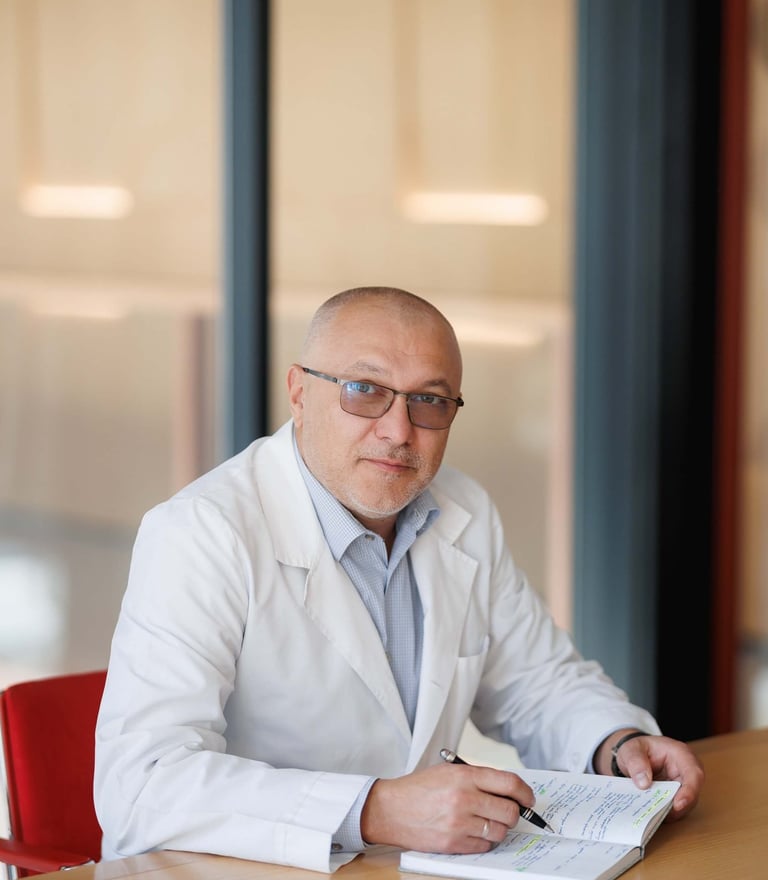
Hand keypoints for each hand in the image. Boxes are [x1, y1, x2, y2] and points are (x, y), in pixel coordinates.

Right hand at [360, 761, 535, 852]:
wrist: (391, 809)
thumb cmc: (419, 788)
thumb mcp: (448, 771)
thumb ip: (477, 777)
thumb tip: (508, 788)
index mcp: (465, 775)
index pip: (509, 782)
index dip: (524, 792)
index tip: (528, 798)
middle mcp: (464, 798)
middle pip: (510, 810)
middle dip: (513, 813)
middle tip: (506, 812)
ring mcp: (459, 822)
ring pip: (499, 831)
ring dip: (498, 828)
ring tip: (485, 822)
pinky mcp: (453, 843)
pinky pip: (484, 847)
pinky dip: (483, 841)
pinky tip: (472, 832)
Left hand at [596, 730, 703, 820]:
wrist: (632, 756)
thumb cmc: (636, 749)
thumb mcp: (630, 750)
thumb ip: (635, 762)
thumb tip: (644, 784)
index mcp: (681, 754)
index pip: (694, 773)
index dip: (690, 791)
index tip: (677, 804)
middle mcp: (686, 772)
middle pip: (692, 794)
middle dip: (678, 807)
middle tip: (659, 814)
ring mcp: (682, 786)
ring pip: (684, 806)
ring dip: (668, 812)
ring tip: (650, 813)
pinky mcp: (676, 797)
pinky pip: (674, 810)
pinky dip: (663, 814)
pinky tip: (650, 814)